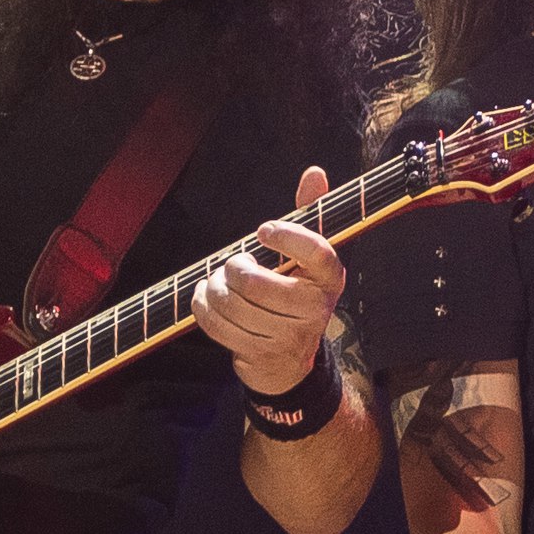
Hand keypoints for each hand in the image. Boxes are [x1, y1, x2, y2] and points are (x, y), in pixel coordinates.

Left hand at [194, 167, 343, 395]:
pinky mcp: (261, 354)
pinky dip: (203, 307)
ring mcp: (289, 337)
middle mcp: (315, 309)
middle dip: (234, 268)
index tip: (263, 230)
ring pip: (233, 305)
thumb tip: (314, 172)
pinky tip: (206, 297)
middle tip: (235, 263)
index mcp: (330, 278)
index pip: (316, 252)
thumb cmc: (295, 294)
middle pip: (256, 284)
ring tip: (219, 281)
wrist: (291, 360)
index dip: (287, 237)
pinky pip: (218, 326)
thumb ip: (309, 213)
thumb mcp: (306, 257)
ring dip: (215, 288)